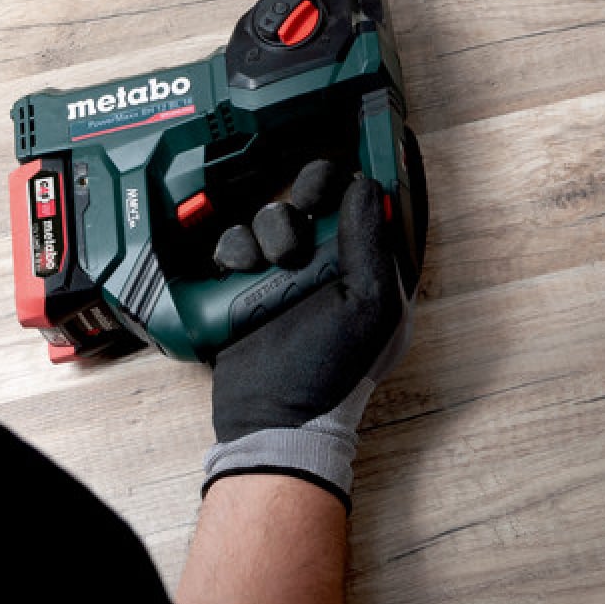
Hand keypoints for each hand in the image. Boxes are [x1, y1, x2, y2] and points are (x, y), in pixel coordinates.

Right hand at [204, 172, 410, 505]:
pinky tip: (242, 273)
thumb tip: (366, 186)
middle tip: (301, 213)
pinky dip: (234, 251)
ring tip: (272, 265)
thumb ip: (371, 244)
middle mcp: (327, 264)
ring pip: (268, 217)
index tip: (330, 186)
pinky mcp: (244, 287)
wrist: (271, 420)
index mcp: (367, 267)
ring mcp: (283, 275)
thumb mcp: (368, 307)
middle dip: (300, 201)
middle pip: (308, 199)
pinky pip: (233, 245)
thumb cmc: (332, 372)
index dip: (345, 183)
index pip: (360, 202)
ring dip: (267, 232)